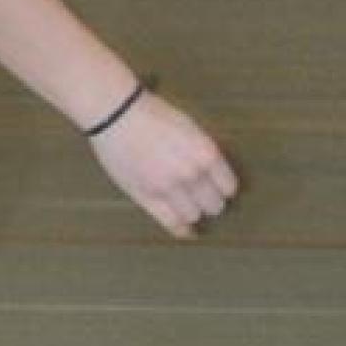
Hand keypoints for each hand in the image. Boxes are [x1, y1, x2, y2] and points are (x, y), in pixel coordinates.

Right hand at [88, 92, 238, 238]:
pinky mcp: (147, 197)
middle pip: (214, 205)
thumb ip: (203, 153)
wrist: (116, 113)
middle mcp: (191, 174)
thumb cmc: (151, 114)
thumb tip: (214, 173)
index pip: (228, 187)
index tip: (221, 189)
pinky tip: (187, 232)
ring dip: (194, 211)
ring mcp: (168, 188)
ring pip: (193, 215)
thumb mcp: (189, 127)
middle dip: (211, 201)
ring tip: (190, 205)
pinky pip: (171, 222)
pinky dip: (182, 230)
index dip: (225, 188)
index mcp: (205, 153)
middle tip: (205, 198)